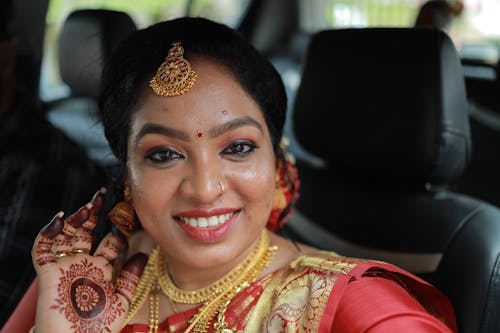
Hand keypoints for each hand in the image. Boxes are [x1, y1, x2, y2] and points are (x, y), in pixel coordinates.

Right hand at [31, 188, 147, 332]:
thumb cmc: (97, 328)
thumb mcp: (122, 300)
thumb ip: (131, 277)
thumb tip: (144, 253)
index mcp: (101, 270)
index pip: (111, 241)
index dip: (120, 226)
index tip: (130, 209)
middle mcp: (83, 264)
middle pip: (89, 232)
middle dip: (97, 213)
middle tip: (107, 195)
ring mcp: (66, 266)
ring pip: (68, 235)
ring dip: (77, 218)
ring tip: (90, 203)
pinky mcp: (48, 272)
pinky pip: (43, 248)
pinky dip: (49, 232)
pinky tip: (61, 219)